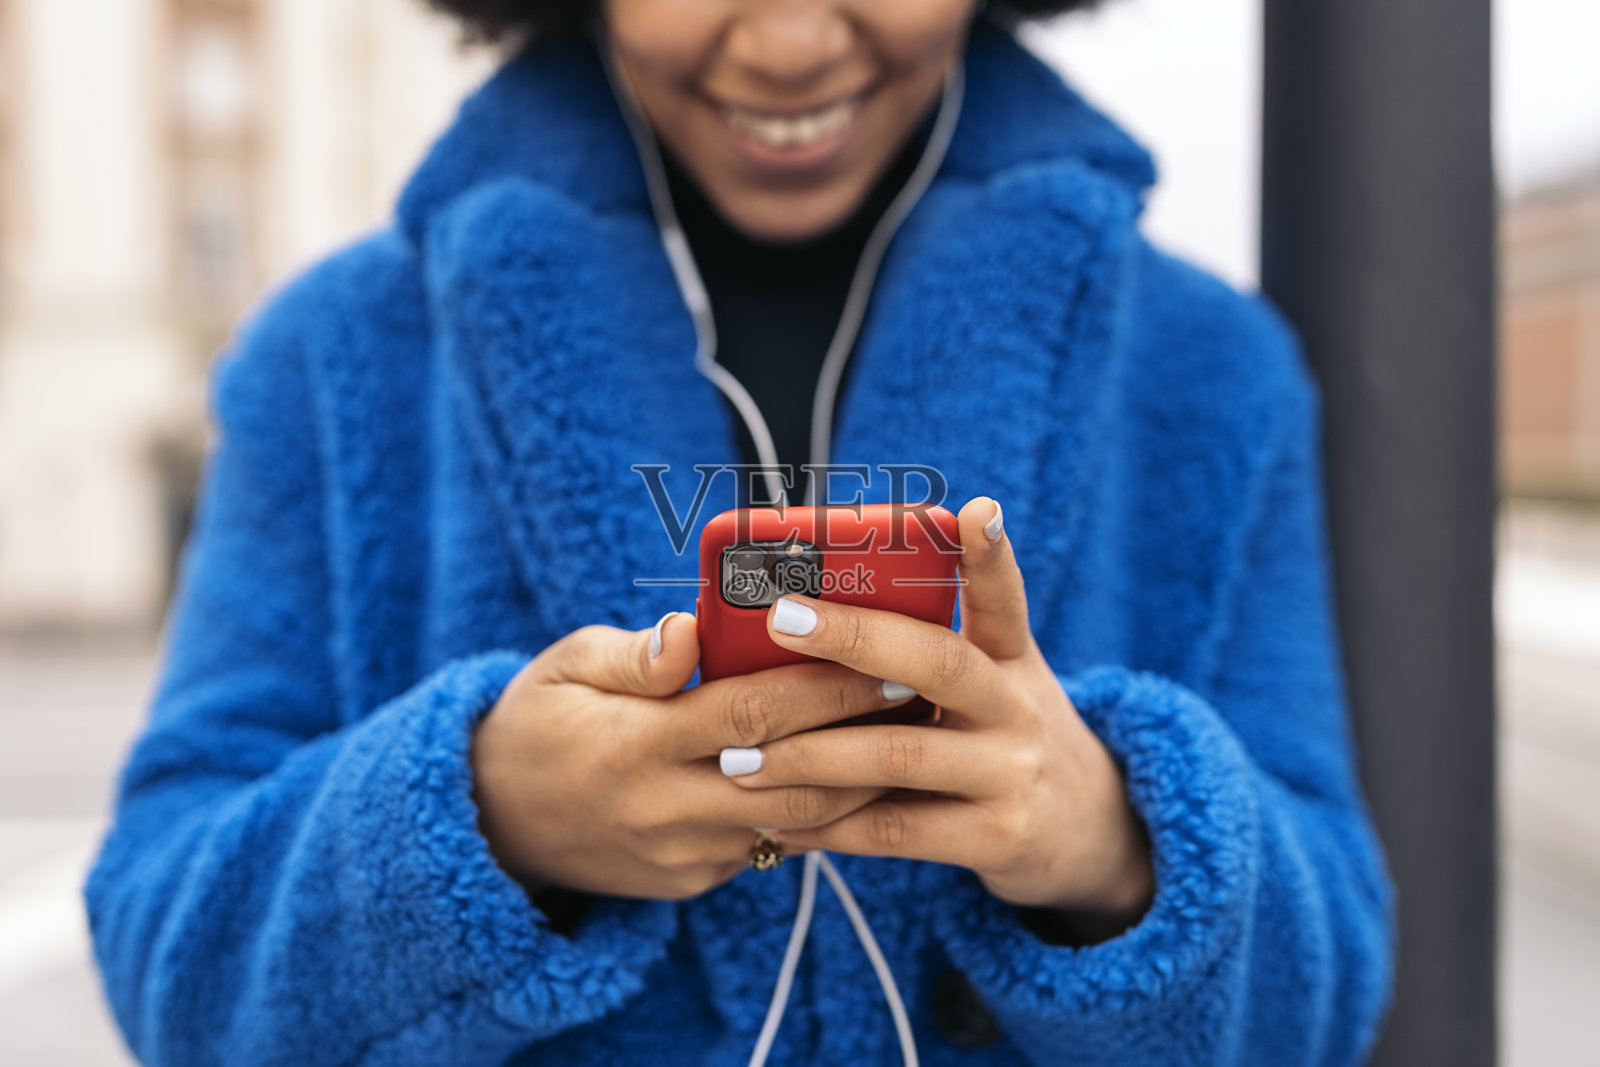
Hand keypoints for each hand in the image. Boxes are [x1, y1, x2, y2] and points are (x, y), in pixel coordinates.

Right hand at [470, 614, 915, 900]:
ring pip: (797, 825)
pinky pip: (773, 847)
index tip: (885, 654)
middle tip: (924, 692)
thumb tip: (692, 632)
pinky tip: (860, 773)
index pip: (751, 713)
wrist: (497, 821)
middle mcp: (665, 808)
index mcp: (634, 744)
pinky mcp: (694, 880)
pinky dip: (821, 813)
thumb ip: (635, 656)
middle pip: (793, 777)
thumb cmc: (541, 719)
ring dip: (861, 782)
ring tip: (911, 732)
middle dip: (867, 736)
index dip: (825, 687)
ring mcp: (683, 855)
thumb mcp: (567, 667)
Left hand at [723, 498, 1154, 924]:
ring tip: (738, 757)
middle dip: (854, 636)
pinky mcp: (997, 837)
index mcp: (1012, 658)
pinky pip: (896, 830)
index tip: (977, 510)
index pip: (1004, 597)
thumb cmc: (1004, 736)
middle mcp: (1018, 707)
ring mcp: (1011, 773)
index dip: (991, 555)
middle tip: (779, 618)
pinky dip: (828, 828)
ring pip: (899, 753)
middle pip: (939, 661)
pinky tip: (775, 824)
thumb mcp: (997, 680)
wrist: (1091, 832)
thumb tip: (814, 606)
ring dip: (809, 754)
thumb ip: (930, 647)